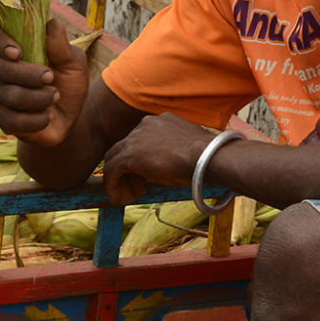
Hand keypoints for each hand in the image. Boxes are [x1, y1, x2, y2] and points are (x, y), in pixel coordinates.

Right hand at [0, 19, 89, 146]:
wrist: (72, 116)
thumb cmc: (69, 82)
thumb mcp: (73, 62)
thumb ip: (61, 45)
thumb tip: (52, 23)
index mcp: (15, 49)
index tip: (18, 52)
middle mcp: (1, 69)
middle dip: (28, 74)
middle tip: (51, 77)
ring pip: (7, 94)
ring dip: (37, 97)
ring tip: (55, 96)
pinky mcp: (1, 118)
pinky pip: (10, 120)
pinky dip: (35, 119)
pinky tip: (47, 116)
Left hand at [101, 112, 216, 204]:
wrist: (208, 158)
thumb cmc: (205, 158)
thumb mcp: (185, 150)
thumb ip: (171, 152)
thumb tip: (167, 167)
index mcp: (160, 121)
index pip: (141, 141)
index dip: (141, 162)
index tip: (147, 179)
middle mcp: (145, 124)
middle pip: (125, 148)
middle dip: (128, 171)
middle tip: (137, 189)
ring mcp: (135, 137)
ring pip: (114, 159)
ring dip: (120, 180)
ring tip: (127, 197)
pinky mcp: (129, 155)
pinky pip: (111, 171)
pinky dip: (112, 186)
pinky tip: (119, 200)